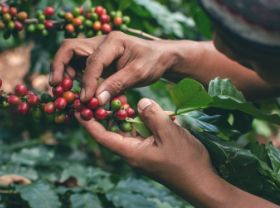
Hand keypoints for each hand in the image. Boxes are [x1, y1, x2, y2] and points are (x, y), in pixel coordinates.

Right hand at [50, 31, 178, 103]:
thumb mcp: (139, 73)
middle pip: (70, 48)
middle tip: (56, 87)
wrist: (161, 57)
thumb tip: (96, 100)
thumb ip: (117, 85)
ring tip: (63, 91)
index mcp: (113, 41)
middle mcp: (101, 42)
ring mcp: (97, 49)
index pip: (92, 61)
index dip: (87, 81)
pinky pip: (79, 65)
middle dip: (60, 67)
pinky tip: (74, 90)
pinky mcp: (98, 59)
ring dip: (64, 72)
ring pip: (71, 56)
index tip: (86, 100)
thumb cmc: (153, 62)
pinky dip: (73, 77)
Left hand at [75, 98, 279, 207]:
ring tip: (116, 99)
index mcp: (131, 151)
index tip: (78, 108)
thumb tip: (140, 102)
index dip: (89, 122)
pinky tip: (142, 111)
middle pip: (111, 132)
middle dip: (103, 115)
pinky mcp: (153, 150)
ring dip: (122, 117)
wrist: (202, 181)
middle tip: (96, 97)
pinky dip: (138, 121)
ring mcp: (143, 152)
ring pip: (127, 131)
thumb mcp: (169, 134)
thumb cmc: (185, 161)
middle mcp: (133, 152)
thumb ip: (152, 115)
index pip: (102, 136)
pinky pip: (140, 133)